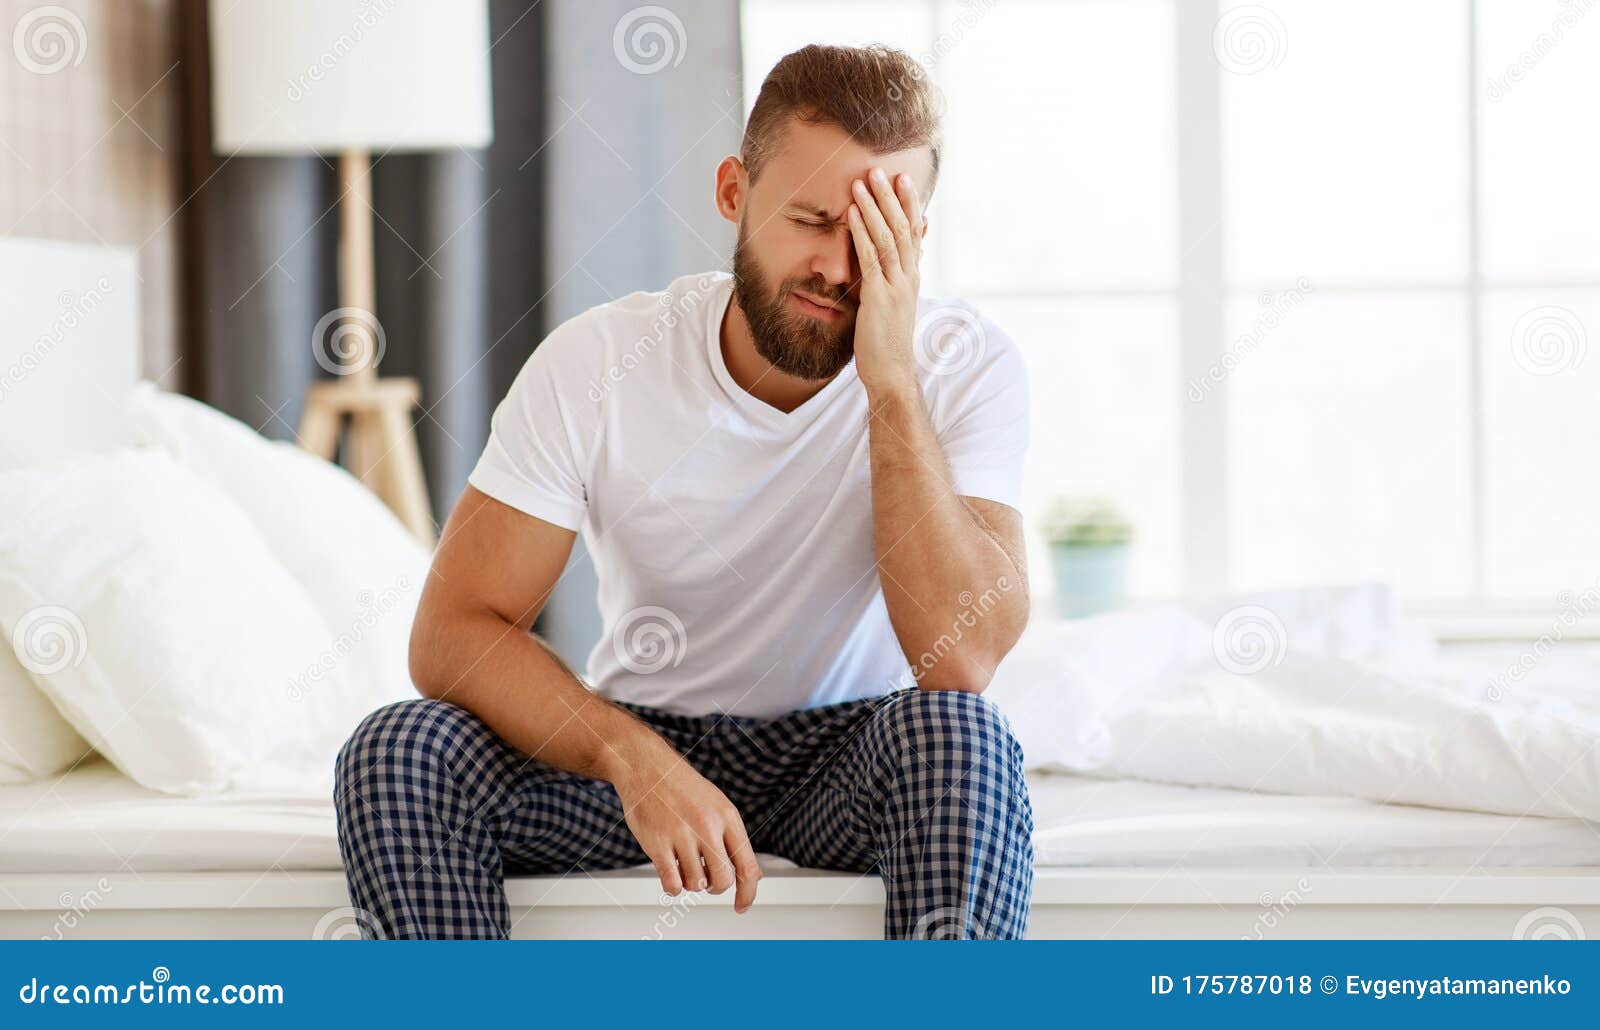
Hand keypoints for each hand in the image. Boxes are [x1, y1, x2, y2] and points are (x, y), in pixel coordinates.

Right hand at [611, 746, 762, 912]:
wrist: (645, 765)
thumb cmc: (681, 786)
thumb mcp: (717, 804)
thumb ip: (734, 838)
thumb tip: (752, 874)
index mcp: (727, 816)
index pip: (747, 865)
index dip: (748, 892)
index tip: (742, 906)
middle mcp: (707, 825)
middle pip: (723, 880)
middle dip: (715, 887)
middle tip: (706, 878)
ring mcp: (681, 835)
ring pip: (696, 884)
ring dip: (691, 883)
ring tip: (684, 865)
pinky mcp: (657, 843)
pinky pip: (672, 883)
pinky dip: (673, 888)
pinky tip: (671, 876)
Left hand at [847, 167, 924, 394]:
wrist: (891, 374)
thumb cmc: (886, 344)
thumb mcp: (891, 306)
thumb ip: (889, 282)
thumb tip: (884, 269)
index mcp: (912, 278)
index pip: (913, 234)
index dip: (908, 205)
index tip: (902, 181)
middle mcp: (908, 278)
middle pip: (902, 228)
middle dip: (892, 197)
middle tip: (882, 169)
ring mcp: (895, 287)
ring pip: (887, 238)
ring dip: (875, 207)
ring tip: (864, 181)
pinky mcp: (878, 298)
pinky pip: (870, 259)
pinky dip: (860, 233)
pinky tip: (852, 214)